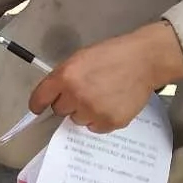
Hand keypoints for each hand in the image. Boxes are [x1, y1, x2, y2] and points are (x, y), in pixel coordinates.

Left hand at [29, 22, 182, 132]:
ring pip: (77, 120)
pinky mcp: (109, 122)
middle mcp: (76, 95)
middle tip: (85, 92)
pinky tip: (111, 104)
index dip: (38, 104)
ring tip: (102, 96)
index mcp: (66, 76)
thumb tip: (54, 96)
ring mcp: (93, 111)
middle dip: (68, 103)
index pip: (40, 98)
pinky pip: (95, 128)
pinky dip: (100, 120)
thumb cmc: (112, 55)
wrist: (144, 61)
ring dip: (85, 112)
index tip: (38, 109)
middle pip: (60, 110)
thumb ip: (64, 77)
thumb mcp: (80, 58)